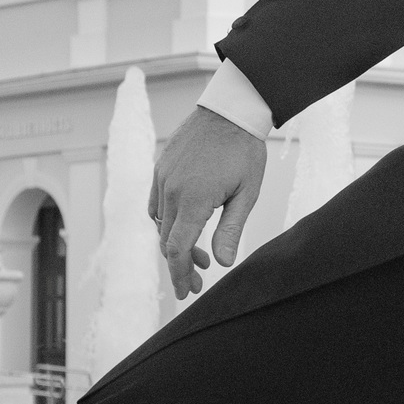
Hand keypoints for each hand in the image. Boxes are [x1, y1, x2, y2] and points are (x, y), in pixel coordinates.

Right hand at [151, 105, 266, 297]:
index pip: (177, 248)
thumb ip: (231, 229)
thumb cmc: (245, 151)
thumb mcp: (247, 193)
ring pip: (160, 223)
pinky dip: (167, 221)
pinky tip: (186, 224)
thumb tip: (223, 263)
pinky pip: (156, 203)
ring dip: (175, 242)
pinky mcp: (160, 168)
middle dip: (180, 265)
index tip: (186, 293)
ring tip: (200, 255)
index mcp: (194, 199)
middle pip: (167, 240)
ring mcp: (162, 177)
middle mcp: (171, 190)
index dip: (179, 275)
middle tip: (200, 279)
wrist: (230, 110)